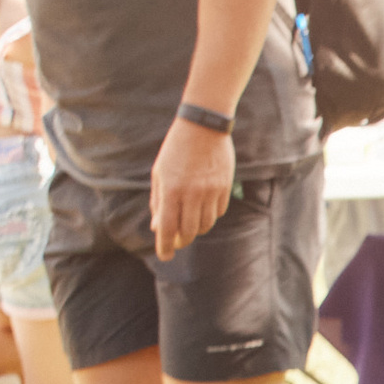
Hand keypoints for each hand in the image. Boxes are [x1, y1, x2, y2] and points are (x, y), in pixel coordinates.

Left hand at [149, 116, 234, 259]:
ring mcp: (211, 192)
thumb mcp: (160, 173)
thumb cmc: (176, 150)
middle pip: (189, 231)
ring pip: (205, 224)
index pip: (168, 227)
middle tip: (177, 240)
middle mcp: (192, 194)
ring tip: (189, 221)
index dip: (166, 245)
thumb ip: (158, 201)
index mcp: (171, 189)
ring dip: (196, 228)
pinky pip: (218, 212)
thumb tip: (158, 228)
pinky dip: (209, 214)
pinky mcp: (225, 188)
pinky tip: (203, 206)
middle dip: (182, 239)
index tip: (165, 256)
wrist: (203, 127)